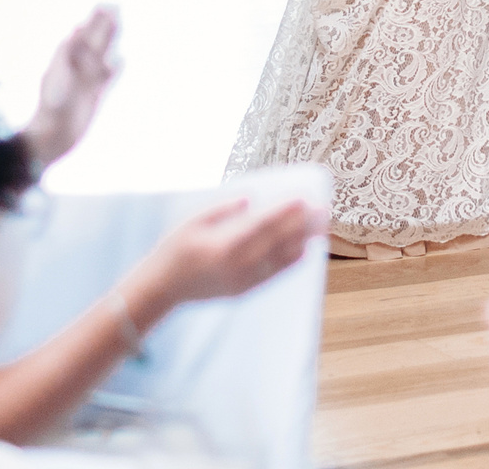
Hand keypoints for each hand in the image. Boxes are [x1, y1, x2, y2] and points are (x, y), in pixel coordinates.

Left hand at [24, 6, 120, 170]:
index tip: (102, 5)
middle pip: (93, 41)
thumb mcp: (56, 75)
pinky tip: (120, 60)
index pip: (81, 34)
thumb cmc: (50, 106)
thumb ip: (66, 53)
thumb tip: (75, 29)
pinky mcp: (94, 96)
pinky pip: (107, 78)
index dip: (91, 20)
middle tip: (114, 6)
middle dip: (103, 25)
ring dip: (110, 40)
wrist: (51, 136)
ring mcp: (86, 81)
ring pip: (102, 55)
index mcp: (64, 60)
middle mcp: (76, 68)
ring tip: (118, 25)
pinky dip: (115, 68)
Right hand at [144, 195, 313, 307]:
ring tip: (322, 227)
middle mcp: (237, 265)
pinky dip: (291, 262)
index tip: (305, 198)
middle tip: (325, 210)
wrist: (162, 288)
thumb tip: (250, 198)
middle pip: (278, 242)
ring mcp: (242, 280)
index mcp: (224, 245)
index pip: (262, 225)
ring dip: (303, 242)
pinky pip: (273, 275)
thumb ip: (222, 209)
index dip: (285, 212)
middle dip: (303, 225)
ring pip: (280, 259)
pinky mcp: (243, 290)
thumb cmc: (175, 248)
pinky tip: (304, 250)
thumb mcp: (192, 221)